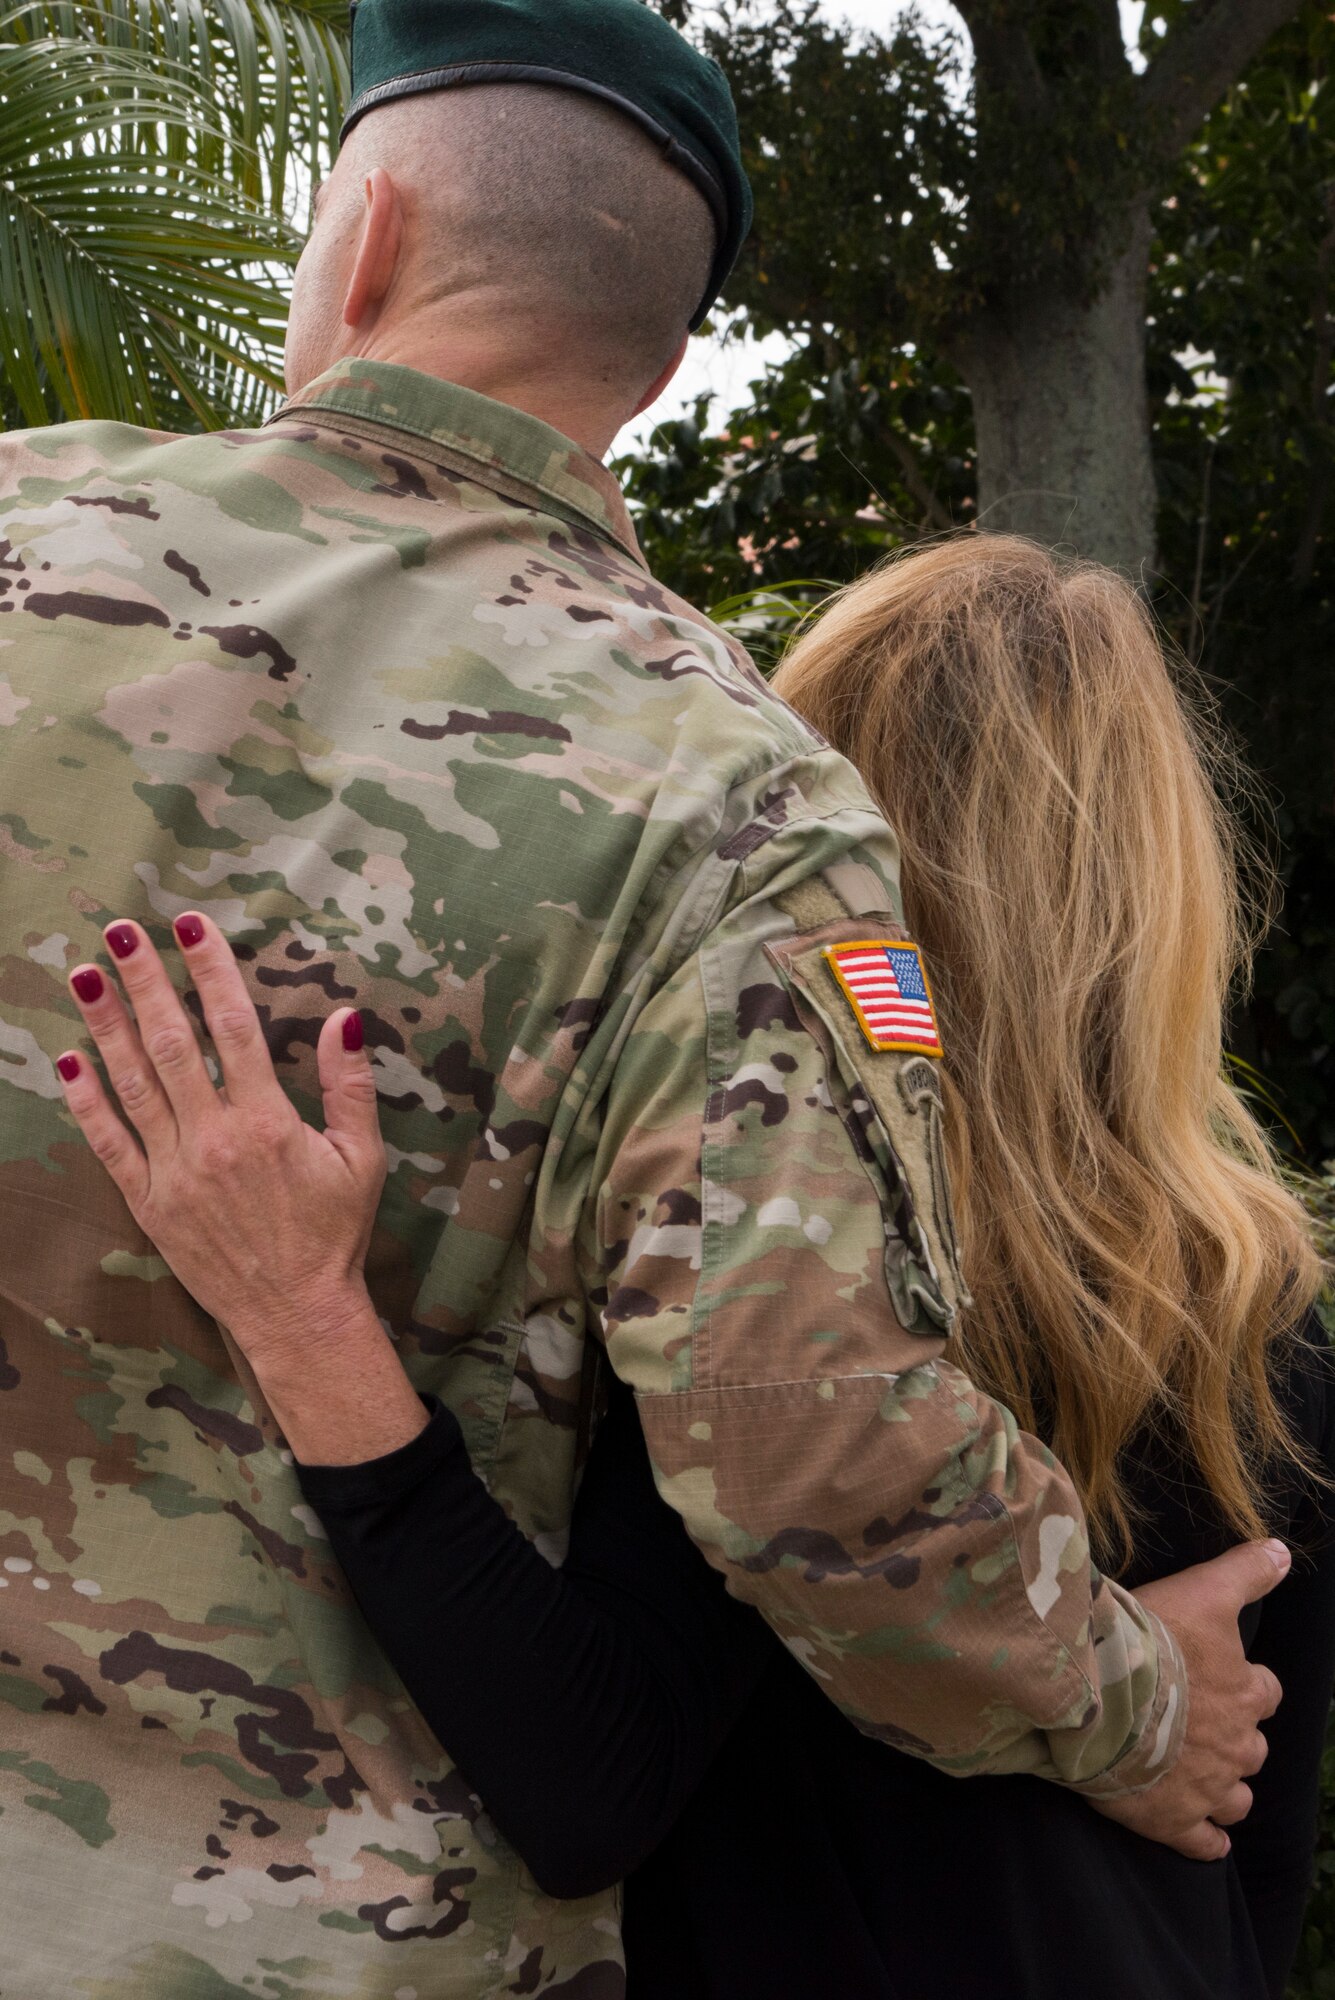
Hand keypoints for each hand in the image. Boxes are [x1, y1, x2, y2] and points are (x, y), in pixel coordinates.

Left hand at [58, 912, 424, 1462]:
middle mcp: (214, 1140)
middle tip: (121, 932)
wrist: (296, 1312)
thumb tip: (346, 1016)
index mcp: (268, 1123)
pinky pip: (110, 1144)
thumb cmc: (334, 1233)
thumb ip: (350, 1085)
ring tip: (85, 974)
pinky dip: (87, 1101)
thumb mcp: (362, 1158)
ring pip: (133, 1084)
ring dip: (106, 1025)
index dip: (210, 971)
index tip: (190, 925)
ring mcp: (175, 1172)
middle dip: (144, 982)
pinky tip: (69, 1059)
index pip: (233, 1027)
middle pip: (171, 1044)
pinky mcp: (150, 1204)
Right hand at [1092, 1539, 1289, 1861]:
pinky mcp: (1173, 1820)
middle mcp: (1234, 1745)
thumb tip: (1285, 1552)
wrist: (1096, 1691)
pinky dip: (1208, 1842)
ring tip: (1207, 1777)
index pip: (1265, 1692)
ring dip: (1227, 1788)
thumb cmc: (1150, 1638)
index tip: (1227, 1677)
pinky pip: (1203, 1843)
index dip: (1247, 1685)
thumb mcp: (1204, 1590)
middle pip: (1252, 1748)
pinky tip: (1208, 1839)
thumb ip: (1247, 1572)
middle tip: (1206, 1724)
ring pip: (1236, 1798)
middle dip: (1236, 1738)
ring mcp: (1206, 1788)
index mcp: (1244, 1693)